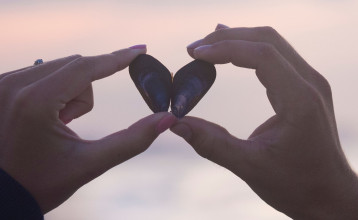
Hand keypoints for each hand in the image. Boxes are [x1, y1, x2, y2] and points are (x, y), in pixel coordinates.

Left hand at [0, 46, 176, 212]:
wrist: (3, 194)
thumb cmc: (44, 182)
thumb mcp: (92, 163)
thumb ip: (133, 140)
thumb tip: (166, 119)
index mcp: (35, 102)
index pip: (85, 67)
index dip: (117, 59)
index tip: (141, 50)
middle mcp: (15, 84)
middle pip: (75, 66)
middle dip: (85, 94)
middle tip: (71, 124)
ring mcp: (4, 83)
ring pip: (62, 68)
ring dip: (71, 92)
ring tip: (59, 124)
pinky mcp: (1, 85)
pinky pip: (44, 72)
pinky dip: (56, 90)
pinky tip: (46, 117)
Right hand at [171, 25, 357, 218]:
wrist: (328, 195)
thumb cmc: (296, 184)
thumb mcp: (249, 166)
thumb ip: (211, 143)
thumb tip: (175, 123)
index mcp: (300, 101)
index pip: (262, 55)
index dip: (226, 48)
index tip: (195, 54)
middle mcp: (309, 84)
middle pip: (267, 40)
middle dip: (228, 38)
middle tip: (194, 48)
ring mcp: (310, 83)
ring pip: (272, 44)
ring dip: (237, 40)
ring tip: (205, 47)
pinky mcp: (304, 88)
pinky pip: (276, 57)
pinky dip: (249, 50)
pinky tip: (231, 52)